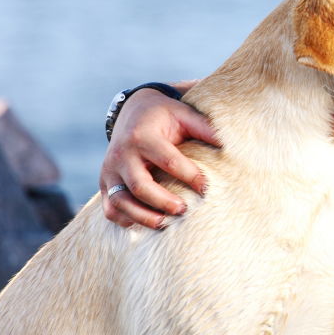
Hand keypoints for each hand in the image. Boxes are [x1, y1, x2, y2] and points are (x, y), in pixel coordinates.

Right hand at [99, 88, 219, 228]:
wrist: (131, 111)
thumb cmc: (164, 116)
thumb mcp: (184, 114)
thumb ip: (205, 128)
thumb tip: (228, 146)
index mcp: (144, 137)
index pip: (169, 161)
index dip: (190, 176)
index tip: (206, 188)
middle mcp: (122, 155)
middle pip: (141, 186)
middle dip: (164, 202)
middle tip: (184, 209)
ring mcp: (110, 170)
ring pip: (121, 201)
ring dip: (143, 217)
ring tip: (166, 223)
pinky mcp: (105, 182)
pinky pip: (109, 208)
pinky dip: (124, 220)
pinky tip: (145, 223)